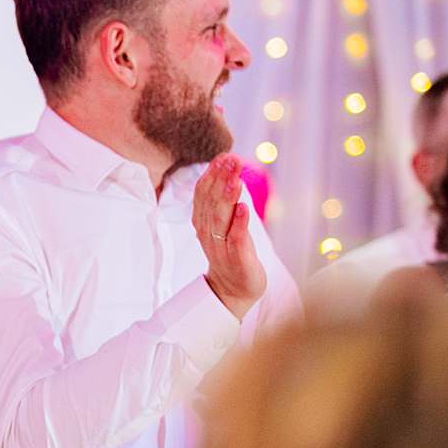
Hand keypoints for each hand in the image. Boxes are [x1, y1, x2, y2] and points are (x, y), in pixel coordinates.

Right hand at [193, 155, 265, 320]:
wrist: (232, 290)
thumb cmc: (230, 253)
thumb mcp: (221, 225)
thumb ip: (220, 201)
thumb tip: (226, 171)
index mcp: (203, 222)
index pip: (203, 194)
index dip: (211, 175)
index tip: (223, 156)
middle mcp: (208, 232)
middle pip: (212, 202)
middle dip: (220, 180)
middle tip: (231, 159)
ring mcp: (221, 246)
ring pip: (221, 218)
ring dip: (227, 197)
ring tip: (235, 179)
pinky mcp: (237, 258)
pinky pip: (236, 239)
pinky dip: (239, 224)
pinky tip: (244, 208)